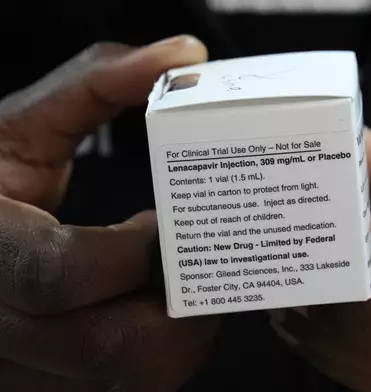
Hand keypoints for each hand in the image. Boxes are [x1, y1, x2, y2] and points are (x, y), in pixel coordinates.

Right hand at [0, 37, 219, 390]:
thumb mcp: (16, 129)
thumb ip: (91, 85)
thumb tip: (183, 55)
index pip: (59, 272)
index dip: (131, 251)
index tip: (160, 223)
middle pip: (109, 346)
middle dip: (175, 304)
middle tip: (191, 258)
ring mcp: (22, 369)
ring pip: (129, 379)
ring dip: (179, 335)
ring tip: (180, 283)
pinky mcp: (47, 387)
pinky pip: (127, 390)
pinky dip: (162, 358)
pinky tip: (157, 312)